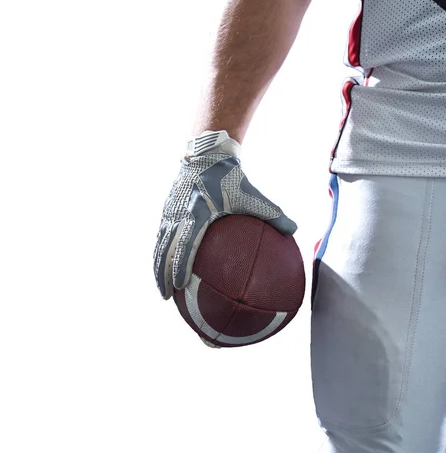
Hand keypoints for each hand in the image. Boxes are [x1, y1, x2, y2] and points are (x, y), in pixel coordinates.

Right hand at [153, 130, 296, 299]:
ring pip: (159, 245)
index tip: (182, 286)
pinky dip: (161, 254)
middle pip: (165, 250)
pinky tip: (166, 268)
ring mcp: (170, 213)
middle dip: (162, 275)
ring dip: (158, 268)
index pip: (185, 245)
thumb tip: (294, 231)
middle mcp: (178, 214)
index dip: (180, 266)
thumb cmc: (230, 177)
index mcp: (197, 213)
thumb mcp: (251, 195)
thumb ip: (272, 213)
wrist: (206, 155)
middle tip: (166, 297)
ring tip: (163, 290)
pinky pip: (161, 237)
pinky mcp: (167, 211)